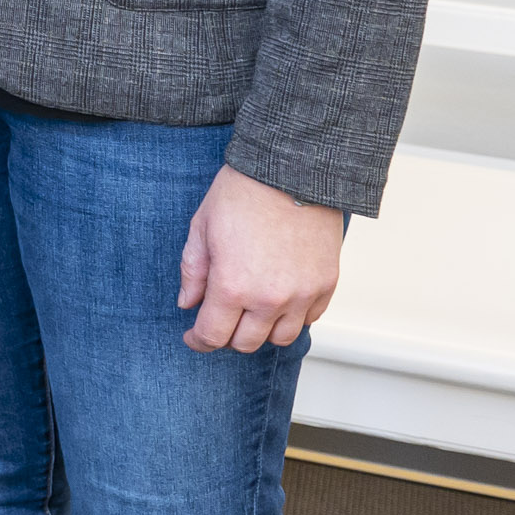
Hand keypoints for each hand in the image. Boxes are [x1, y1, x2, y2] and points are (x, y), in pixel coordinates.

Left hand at [179, 162, 342, 351]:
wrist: (291, 170)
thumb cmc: (242, 193)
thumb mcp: (201, 227)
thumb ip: (193, 272)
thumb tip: (188, 304)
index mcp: (232, 286)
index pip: (213, 336)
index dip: (198, 340)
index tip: (192, 335)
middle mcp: (269, 299)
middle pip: (246, 343)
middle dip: (226, 335)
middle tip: (219, 317)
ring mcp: (302, 295)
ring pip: (280, 338)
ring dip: (261, 330)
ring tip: (249, 309)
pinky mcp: (326, 285)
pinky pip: (307, 319)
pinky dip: (291, 317)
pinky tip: (277, 298)